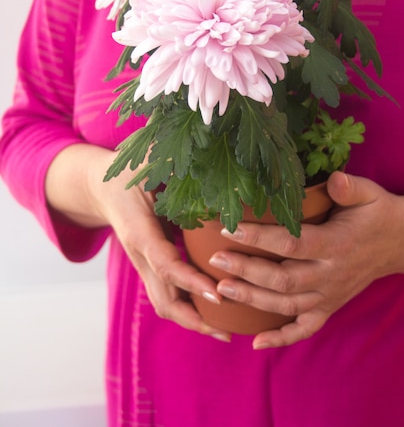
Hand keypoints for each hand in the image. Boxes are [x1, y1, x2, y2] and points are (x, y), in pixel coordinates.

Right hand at [46, 143, 230, 341]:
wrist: (99, 189)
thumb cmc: (125, 172)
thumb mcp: (143, 158)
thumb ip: (166, 157)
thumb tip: (204, 147)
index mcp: (138, 229)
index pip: (165, 263)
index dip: (190, 280)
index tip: (217, 292)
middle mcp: (140, 254)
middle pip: (163, 299)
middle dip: (195, 319)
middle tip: (229, 329)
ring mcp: (144, 265)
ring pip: (164, 304)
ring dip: (193, 321)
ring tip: (228, 330)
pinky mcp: (151, 267)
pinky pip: (168, 295)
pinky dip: (190, 307)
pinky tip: (218, 308)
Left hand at [209, 171, 403, 347]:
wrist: (399, 242)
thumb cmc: (376, 213)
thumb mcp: (368, 194)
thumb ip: (349, 187)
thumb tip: (334, 179)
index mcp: (336, 243)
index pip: (292, 243)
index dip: (259, 238)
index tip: (230, 228)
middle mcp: (331, 274)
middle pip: (283, 278)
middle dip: (246, 271)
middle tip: (215, 261)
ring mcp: (330, 294)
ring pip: (288, 304)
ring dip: (253, 300)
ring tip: (221, 289)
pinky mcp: (330, 306)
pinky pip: (306, 329)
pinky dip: (282, 338)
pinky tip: (256, 343)